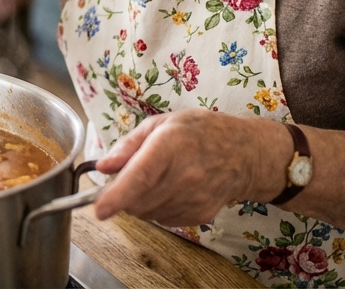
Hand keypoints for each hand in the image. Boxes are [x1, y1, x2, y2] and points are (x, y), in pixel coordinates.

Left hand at [90, 109, 288, 226]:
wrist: (246, 154)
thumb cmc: (201, 132)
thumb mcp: (161, 123)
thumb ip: (129, 145)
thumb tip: (103, 166)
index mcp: (170, 146)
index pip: (140, 177)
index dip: (117, 196)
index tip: (99, 210)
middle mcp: (184, 176)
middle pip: (138, 201)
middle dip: (123, 194)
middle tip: (132, 174)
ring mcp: (194, 199)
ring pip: (147, 214)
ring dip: (140, 201)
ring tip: (157, 178)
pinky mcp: (199, 216)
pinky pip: (163, 220)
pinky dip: (157, 208)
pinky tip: (171, 189)